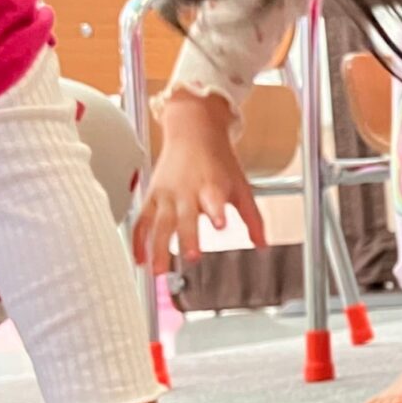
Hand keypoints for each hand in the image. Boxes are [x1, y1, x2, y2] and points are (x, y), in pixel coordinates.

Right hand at [132, 93, 264, 273]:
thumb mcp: (241, 187)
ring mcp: (166, 194)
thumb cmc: (218, 161)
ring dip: (157, 247)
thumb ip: (252, 219)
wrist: (192, 131)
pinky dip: (138, 241)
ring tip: (158, 271)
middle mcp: (186, 191)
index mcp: (211, 186)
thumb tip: (262, 245)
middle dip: (187, 237)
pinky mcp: (152, 196)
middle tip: (191, 257)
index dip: (216, 211)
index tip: (220, 224)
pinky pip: (142, 221)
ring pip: (159, 223)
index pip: (214, 200)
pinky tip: (140, 260)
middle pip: (185, 217)